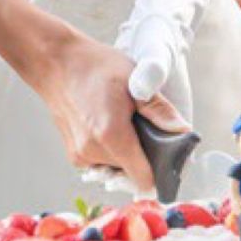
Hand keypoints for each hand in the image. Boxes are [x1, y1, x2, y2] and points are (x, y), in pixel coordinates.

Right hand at [0, 0, 185, 192]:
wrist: (57, 63)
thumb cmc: (96, 67)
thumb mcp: (134, 80)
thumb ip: (160, 111)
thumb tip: (182, 130)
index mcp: (111, 134)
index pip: (143, 177)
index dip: (160, 173)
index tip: (168, 162)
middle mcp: (93, 151)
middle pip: (131, 172)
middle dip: (144, 157)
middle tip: (146, 130)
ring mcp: (81, 155)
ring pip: (117, 168)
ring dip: (127, 155)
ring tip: (125, 125)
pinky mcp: (74, 155)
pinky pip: (102, 163)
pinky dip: (111, 152)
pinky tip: (110, 128)